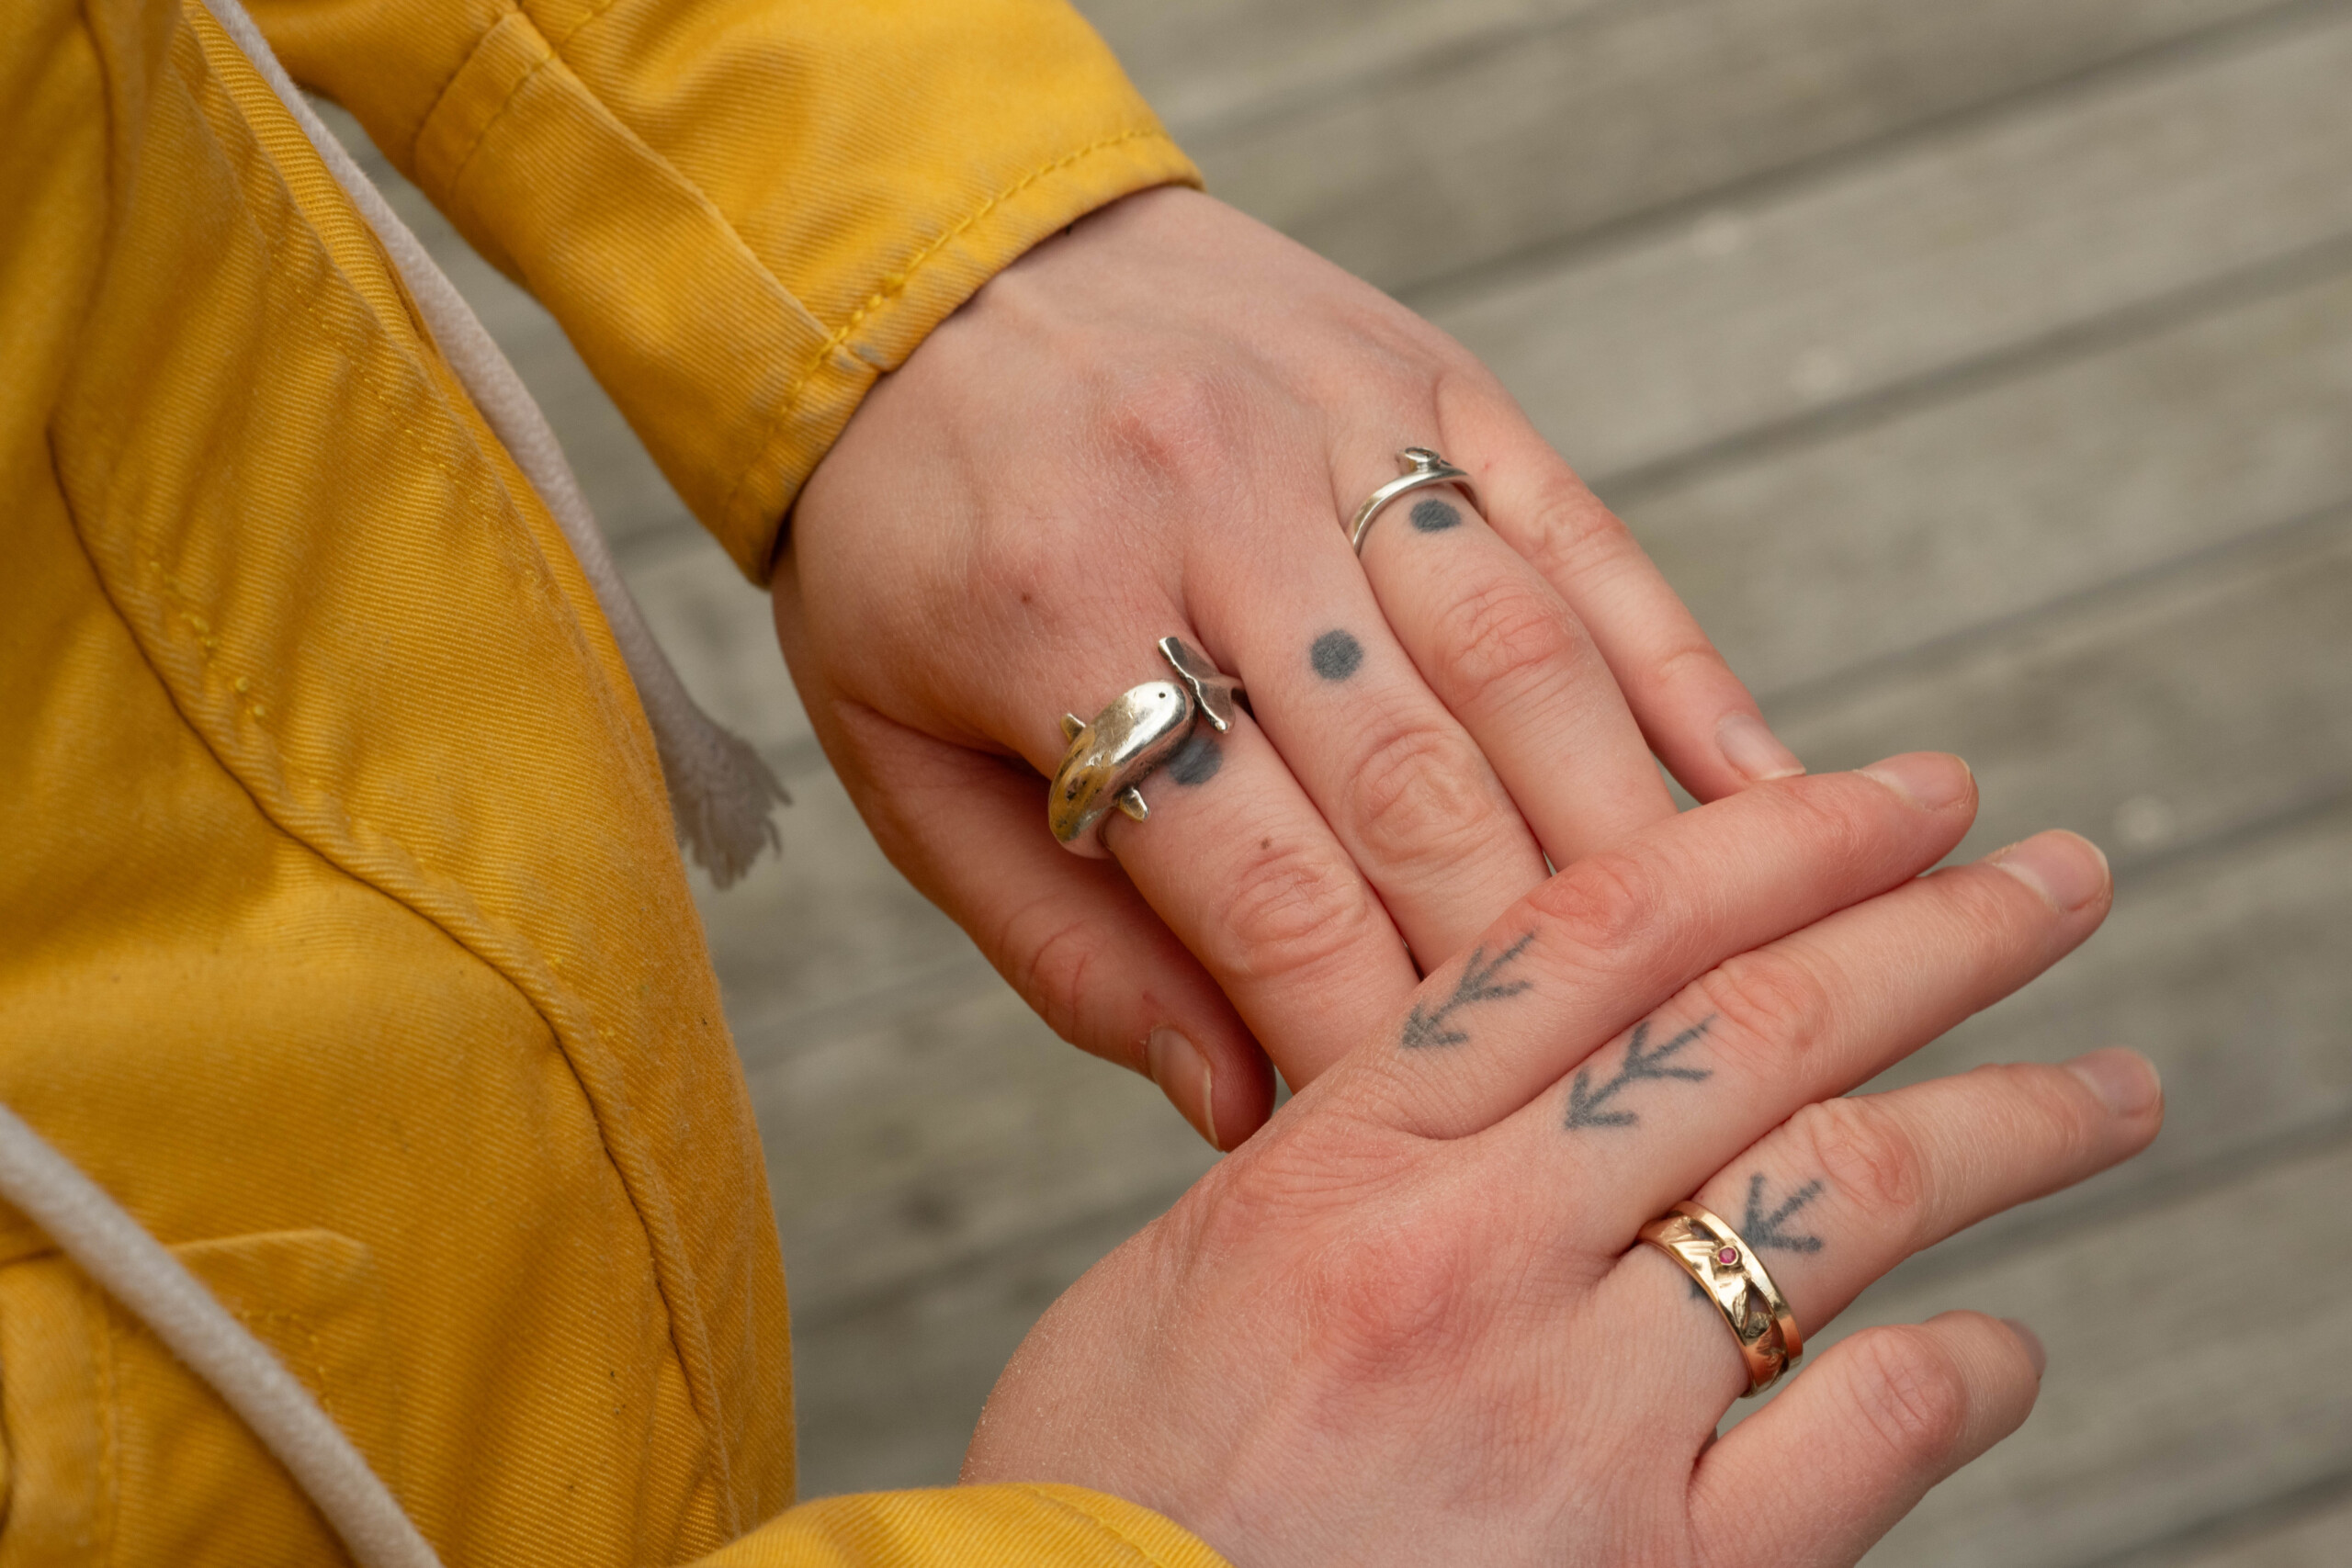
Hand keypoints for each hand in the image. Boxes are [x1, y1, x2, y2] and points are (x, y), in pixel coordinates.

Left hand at [774, 186, 1801, 1146]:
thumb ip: (1061, 943)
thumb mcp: (901, 752)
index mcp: (1054, 618)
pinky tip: (1766, 796)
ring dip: (1636, 845)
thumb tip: (1233, 1110)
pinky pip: (1584, 538)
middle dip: (1520, 977)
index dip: (1369, 1044)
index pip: (1262, 886)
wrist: (933, 250)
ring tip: (1730, 986)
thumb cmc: (909, 539)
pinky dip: (1683, 673)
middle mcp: (1213, 509)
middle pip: (1421, 786)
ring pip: (1527, 665)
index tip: (1447, 1166)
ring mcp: (1339, 429)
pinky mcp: (1433, 380)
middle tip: (1609, 1116)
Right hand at [964, 755, 2159, 1565]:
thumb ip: (1326, 1162)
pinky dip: (1964, 1373)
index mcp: (1342, 1164)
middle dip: (1935, 935)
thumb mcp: (1175, 1281)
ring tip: (2105, 1089)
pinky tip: (2001, 1345)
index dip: (1776, 840)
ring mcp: (1571, 1417)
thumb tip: (1450, 1074)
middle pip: (1751, 1032)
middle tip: (2052, 881)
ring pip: (1840, 1200)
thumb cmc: (1105, 1504)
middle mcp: (1470, 1260)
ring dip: (2005, 1125)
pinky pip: (1864, 1432)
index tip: (1898, 794)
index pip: (1600, 938)